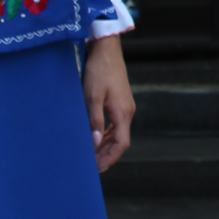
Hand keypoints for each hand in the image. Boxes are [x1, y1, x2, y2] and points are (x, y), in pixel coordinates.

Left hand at [84, 36, 134, 171]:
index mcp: (123, 113)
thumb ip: (94, 121)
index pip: (121, 144)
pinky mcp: (120, 101)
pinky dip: (107, 134)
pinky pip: (116, 124)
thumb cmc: (98, 71)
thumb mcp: (92, 96)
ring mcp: (125, 106)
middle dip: (106, 154)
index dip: (110, 158)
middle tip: (91, 165)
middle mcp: (127, 111)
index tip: (97, 168)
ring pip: (118, 133)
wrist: (107, 50)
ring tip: (91, 154)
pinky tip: (96, 137)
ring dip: (106, 145)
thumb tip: (94, 143)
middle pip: (120, 141)